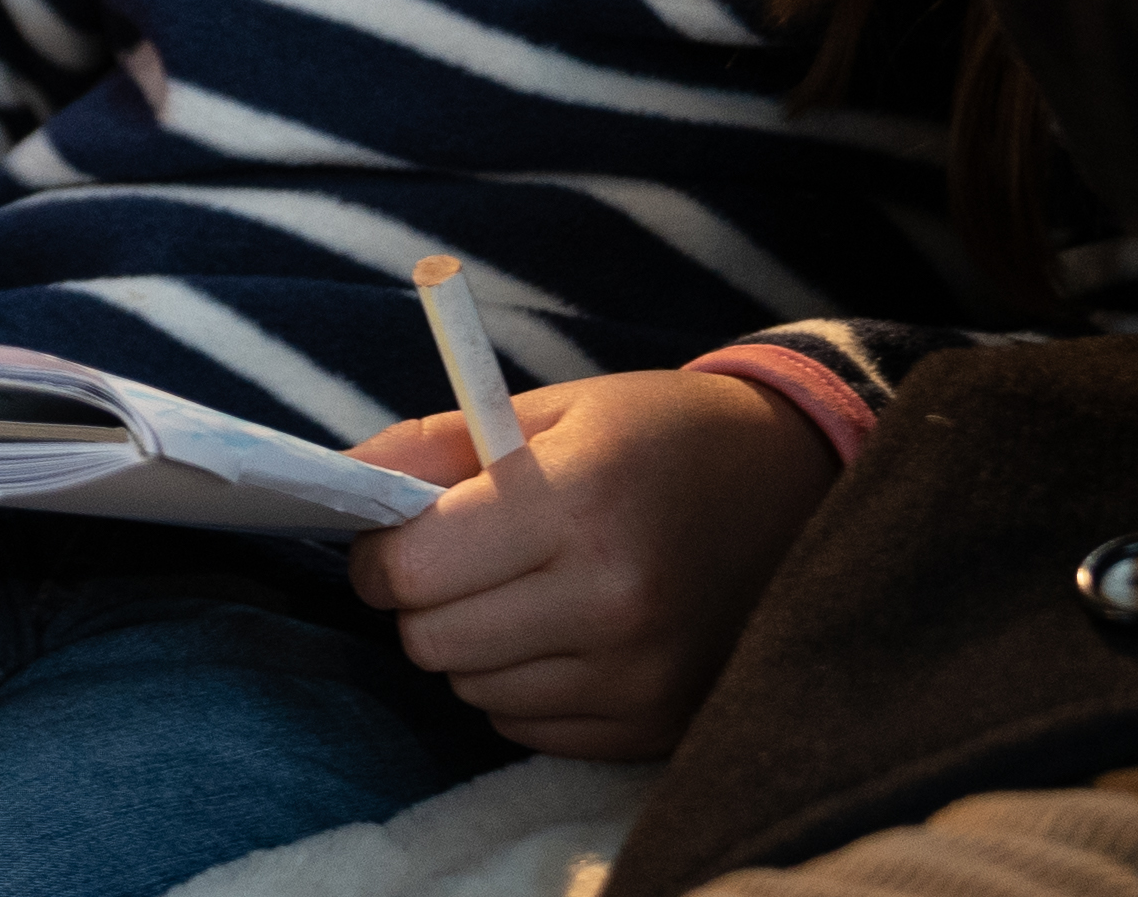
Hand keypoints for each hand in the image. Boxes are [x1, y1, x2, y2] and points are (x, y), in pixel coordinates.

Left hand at [342, 365, 841, 757]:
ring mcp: (639, 674)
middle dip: (420, 600)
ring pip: (473, 690)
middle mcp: (612, 601)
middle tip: (456, 560)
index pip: (412, 571)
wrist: (797, 489)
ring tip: (523, 588)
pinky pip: (528, 728)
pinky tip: (563, 632)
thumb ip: (432, 445)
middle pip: (431, 641)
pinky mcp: (657, 724)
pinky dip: (522, 685)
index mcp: (577, 505)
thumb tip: (340, 484)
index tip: (395, 535)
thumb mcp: (548, 409)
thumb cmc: (658, 436)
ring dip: (473, 644)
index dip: (381, 554)